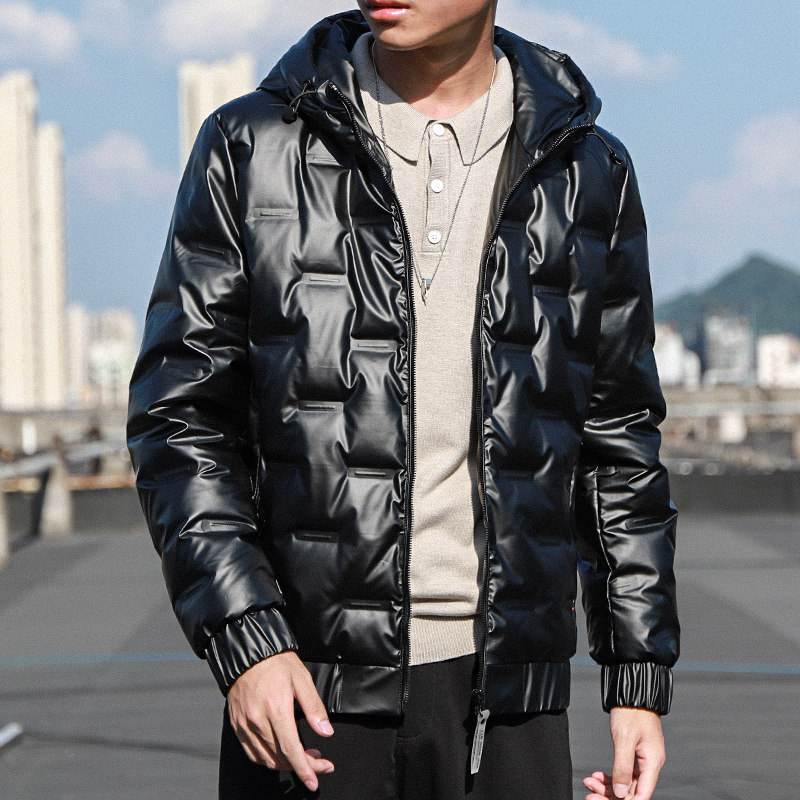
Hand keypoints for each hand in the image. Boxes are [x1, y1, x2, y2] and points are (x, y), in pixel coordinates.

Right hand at [227, 650, 334, 791]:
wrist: (247, 652)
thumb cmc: (276, 662)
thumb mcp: (302, 679)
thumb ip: (314, 707)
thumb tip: (325, 731)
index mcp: (276, 708)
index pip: (291, 750)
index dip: (305, 769)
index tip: (315, 779)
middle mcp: (257, 720)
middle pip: (280, 757)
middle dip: (301, 766)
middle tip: (318, 762)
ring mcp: (244, 724)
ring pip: (265, 758)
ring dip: (285, 764)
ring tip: (302, 756)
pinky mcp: (237, 725)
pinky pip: (252, 752)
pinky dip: (267, 759)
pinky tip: (280, 754)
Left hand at [582, 707, 664, 799]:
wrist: (631, 692)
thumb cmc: (631, 710)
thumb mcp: (624, 738)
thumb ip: (623, 767)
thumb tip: (621, 792)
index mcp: (653, 762)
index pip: (642, 795)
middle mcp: (650, 763)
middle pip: (632, 791)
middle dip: (611, 795)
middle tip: (590, 794)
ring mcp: (642, 759)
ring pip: (626, 783)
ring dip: (607, 786)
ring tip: (589, 782)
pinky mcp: (634, 753)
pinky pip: (623, 772)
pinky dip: (610, 775)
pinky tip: (597, 775)